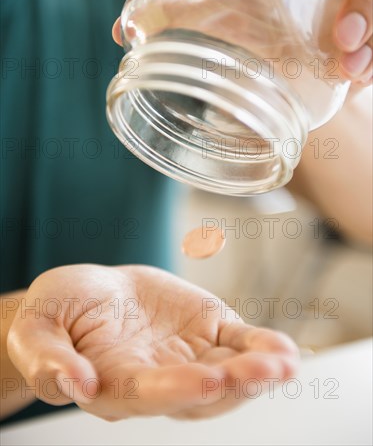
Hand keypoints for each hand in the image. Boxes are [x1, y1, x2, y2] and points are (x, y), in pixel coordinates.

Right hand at [7, 264, 297, 419]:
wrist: (88, 295)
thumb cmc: (58, 312)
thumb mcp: (37, 328)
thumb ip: (48, 358)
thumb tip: (74, 383)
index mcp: (114, 385)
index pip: (148, 394)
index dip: (177, 389)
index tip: (207, 379)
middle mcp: (156, 381)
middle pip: (198, 393)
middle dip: (233, 385)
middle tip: (261, 372)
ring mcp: (186, 358)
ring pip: (226, 373)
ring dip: (256, 371)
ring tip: (283, 363)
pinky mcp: (205, 332)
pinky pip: (237, 344)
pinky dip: (261, 347)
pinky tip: (284, 352)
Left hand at [113, 0, 371, 86]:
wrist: (265, 69)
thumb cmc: (236, 29)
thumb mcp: (210, 18)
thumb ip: (173, 16)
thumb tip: (124, 31)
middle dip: (366, 3)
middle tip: (343, 37)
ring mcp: (349, 16)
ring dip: (372, 41)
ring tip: (350, 70)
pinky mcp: (358, 50)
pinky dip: (372, 67)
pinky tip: (355, 83)